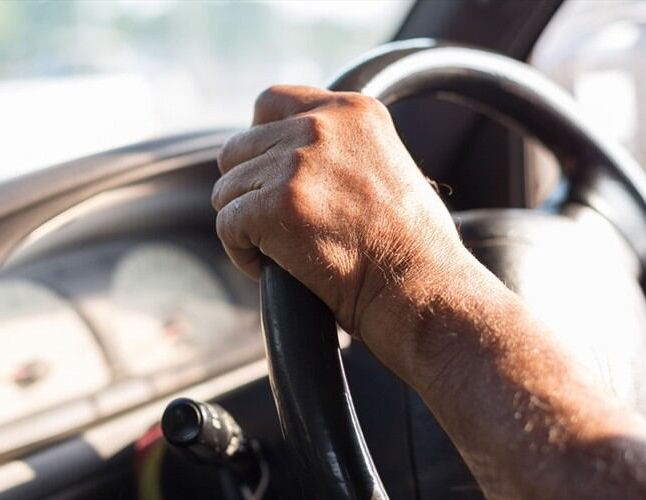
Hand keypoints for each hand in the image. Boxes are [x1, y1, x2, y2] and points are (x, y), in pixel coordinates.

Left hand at [212, 85, 479, 376]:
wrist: (418, 287)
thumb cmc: (410, 244)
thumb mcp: (385, 164)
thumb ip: (338, 147)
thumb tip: (287, 154)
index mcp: (350, 111)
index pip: (271, 103)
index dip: (260, 139)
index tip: (269, 174)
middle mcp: (319, 127)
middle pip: (239, 149)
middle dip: (249, 189)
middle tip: (277, 225)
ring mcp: (295, 165)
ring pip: (227, 189)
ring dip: (244, 223)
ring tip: (280, 249)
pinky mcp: (274, 206)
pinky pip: (226, 224)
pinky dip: (241, 252)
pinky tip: (270, 266)